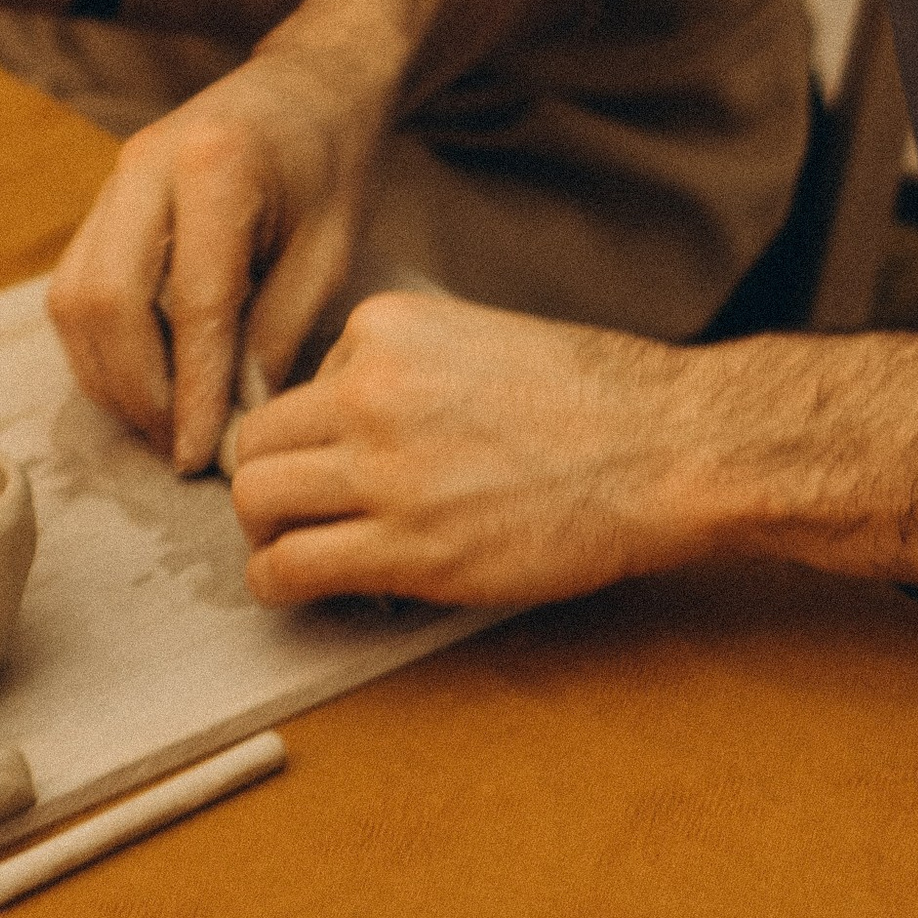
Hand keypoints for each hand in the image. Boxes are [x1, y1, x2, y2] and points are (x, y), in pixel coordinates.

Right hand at [49, 53, 383, 476]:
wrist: (308, 85)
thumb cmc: (331, 165)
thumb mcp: (329, 250)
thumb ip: (276, 333)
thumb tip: (232, 422)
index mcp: (217, 164)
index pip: (191, 302)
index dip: (193, 390)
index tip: (203, 455)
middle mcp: (145, 164)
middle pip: (106, 301)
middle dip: (136, 391)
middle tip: (177, 446)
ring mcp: (113, 178)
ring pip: (73, 300)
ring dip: (108, 376)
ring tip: (160, 424)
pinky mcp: (102, 200)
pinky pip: (75, 287)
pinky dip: (99, 347)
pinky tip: (142, 382)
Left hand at [230, 293, 712, 610]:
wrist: (662, 448)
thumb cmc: (592, 399)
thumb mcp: (476, 340)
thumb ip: (402, 371)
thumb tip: (347, 425)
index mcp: (385, 329)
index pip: (295, 385)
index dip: (314, 435)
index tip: (343, 465)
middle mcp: (369, 390)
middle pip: (255, 443)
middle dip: (270, 482)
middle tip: (300, 513)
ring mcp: (384, 470)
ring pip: (255, 501)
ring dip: (268, 533)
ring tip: (301, 551)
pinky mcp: (407, 547)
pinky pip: (289, 567)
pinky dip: (281, 583)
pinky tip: (307, 588)